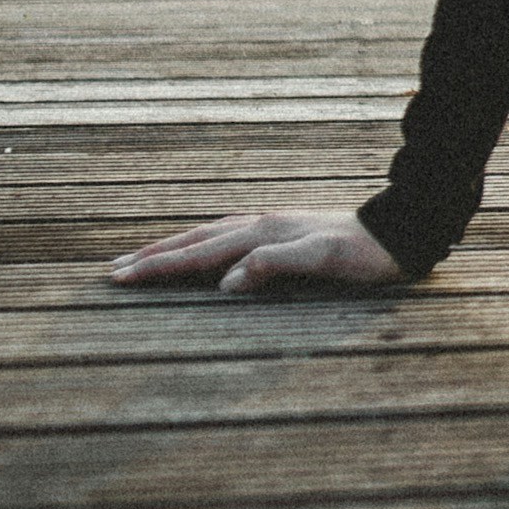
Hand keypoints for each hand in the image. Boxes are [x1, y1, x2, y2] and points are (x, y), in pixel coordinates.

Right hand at [107, 210, 408, 295]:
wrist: (397, 233)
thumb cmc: (362, 254)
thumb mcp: (322, 261)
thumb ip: (273, 266)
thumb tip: (225, 283)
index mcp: (261, 233)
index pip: (197, 253)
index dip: (158, 266)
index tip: (121, 278)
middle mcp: (259, 225)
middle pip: (193, 241)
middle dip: (152, 257)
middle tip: (112, 272)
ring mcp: (269, 226)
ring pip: (206, 236)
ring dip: (172, 249)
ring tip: (142, 259)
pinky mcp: (280, 233)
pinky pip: (226, 237)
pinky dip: (200, 245)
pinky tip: (200, 252)